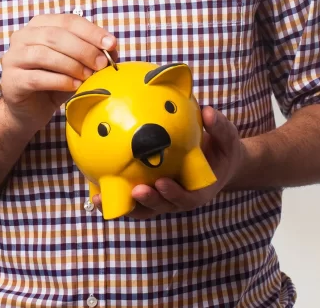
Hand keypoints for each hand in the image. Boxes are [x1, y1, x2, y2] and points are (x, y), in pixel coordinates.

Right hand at [0, 14, 117, 133]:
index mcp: (39, 25)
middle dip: (83, 49)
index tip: (111, 44)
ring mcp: (13, 57)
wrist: (28, 111)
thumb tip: (112, 49)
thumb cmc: (53, 83)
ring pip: (44, 54)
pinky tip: (74, 86)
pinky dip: (60, 81)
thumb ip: (90, 54)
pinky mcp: (11, 80)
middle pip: (55, 35)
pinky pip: (37, 77)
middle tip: (101, 64)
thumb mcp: (75, 65)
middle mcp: (22, 37)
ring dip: (72, 65)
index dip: (91, 31)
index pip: (67, 21)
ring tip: (88, 76)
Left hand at [91, 106, 245, 219]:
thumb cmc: (221, 151)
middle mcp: (177, 198)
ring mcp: (161, 197)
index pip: (186, 197)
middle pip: (159, 206)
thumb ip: (219, 127)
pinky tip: (92, 185)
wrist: (215, 163)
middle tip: (133, 191)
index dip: (173, 194)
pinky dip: (112, 193)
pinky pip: (128, 196)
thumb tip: (209, 112)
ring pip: (139, 207)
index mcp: (197, 190)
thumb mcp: (227, 139)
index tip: (161, 183)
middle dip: (145, 202)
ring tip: (98, 197)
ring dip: (120, 204)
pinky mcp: (147, 192)